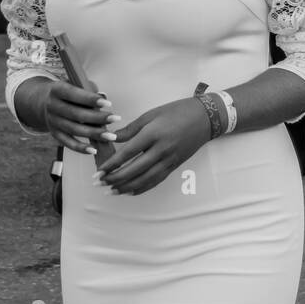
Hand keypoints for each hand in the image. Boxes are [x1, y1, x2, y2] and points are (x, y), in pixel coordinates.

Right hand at [41, 81, 117, 155]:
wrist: (43, 102)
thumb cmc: (68, 93)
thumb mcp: (74, 84)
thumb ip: (88, 90)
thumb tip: (104, 100)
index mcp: (57, 90)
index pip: (74, 94)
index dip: (91, 100)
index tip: (108, 104)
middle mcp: (52, 106)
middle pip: (76, 114)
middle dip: (98, 118)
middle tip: (115, 119)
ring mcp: (53, 121)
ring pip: (74, 130)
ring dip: (94, 134)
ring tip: (111, 136)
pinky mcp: (55, 134)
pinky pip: (68, 143)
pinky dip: (81, 148)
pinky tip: (94, 150)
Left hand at [97, 97, 211, 195]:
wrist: (205, 118)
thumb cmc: (177, 111)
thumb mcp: (151, 114)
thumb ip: (131, 129)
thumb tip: (112, 137)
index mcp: (153, 134)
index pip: (128, 153)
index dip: (112, 164)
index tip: (99, 171)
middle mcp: (161, 150)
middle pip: (134, 170)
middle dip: (114, 178)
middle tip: (99, 183)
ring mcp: (169, 160)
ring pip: (144, 179)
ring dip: (126, 187)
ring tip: (110, 191)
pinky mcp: (174, 166)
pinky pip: (156, 180)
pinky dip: (142, 188)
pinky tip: (130, 191)